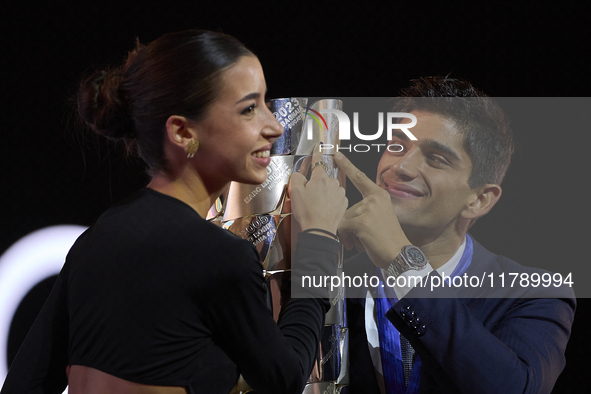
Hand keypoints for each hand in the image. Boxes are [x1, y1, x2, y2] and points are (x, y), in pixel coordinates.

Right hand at [290, 146, 347, 234]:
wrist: (319, 230)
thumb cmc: (307, 212)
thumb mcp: (295, 191)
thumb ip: (297, 177)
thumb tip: (300, 174)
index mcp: (320, 178)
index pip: (318, 160)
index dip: (317, 153)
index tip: (318, 147)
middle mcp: (333, 183)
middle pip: (323, 178)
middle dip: (317, 184)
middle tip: (309, 196)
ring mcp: (340, 193)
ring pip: (330, 188)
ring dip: (324, 193)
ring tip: (316, 205)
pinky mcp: (344, 203)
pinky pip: (336, 198)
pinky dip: (330, 202)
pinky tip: (323, 209)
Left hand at [334, 152, 409, 268]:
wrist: (398, 253)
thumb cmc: (388, 239)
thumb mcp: (380, 217)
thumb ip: (366, 209)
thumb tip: (346, 213)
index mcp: (379, 195)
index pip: (360, 177)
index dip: (347, 165)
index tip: (337, 155)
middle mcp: (374, 198)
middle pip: (346, 208)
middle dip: (348, 225)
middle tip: (361, 237)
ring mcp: (368, 208)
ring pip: (343, 219)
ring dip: (348, 233)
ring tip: (363, 241)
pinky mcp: (361, 221)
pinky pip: (342, 227)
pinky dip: (346, 238)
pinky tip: (360, 243)